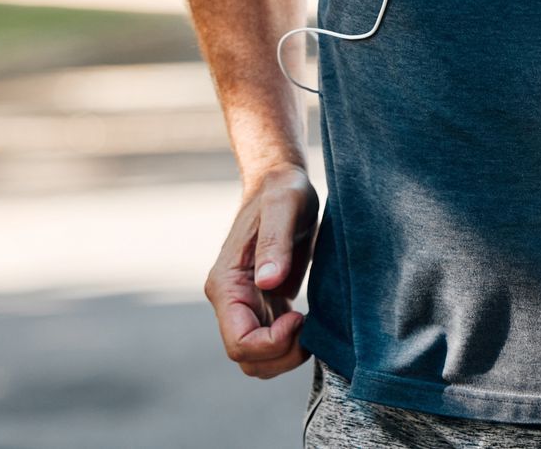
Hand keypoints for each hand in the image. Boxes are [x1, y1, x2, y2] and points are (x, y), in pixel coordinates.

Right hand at [204, 164, 318, 378]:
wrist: (281, 182)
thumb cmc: (282, 190)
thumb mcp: (284, 206)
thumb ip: (275, 243)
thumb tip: (269, 283)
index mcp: (226, 284)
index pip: (239, 343)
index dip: (272, 344)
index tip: (300, 318)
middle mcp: (231, 300)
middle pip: (248, 359)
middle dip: (281, 356)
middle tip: (310, 328)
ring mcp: (246, 304)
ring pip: (259, 358)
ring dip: (287, 355)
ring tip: (313, 326)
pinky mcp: (265, 303)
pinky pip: (272, 342)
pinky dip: (292, 344)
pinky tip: (313, 322)